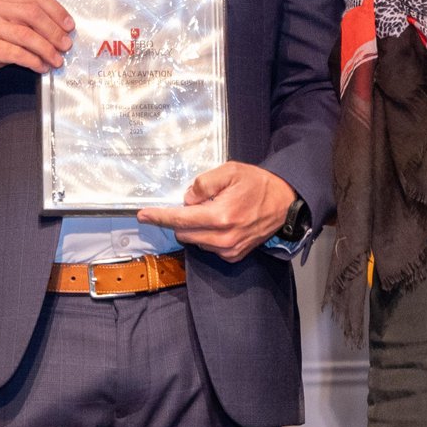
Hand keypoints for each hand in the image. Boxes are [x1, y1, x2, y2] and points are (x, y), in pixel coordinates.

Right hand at [0, 0, 74, 90]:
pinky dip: (34, 61)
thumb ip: (24, 21)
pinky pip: (17, 53)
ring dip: (47, 49)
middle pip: (33, 14)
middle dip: (55, 31)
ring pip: (27, 35)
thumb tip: (58, 30)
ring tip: (57, 59)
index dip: (56, 11)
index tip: (69, 25)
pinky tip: (41, 67)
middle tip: (66, 45)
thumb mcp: (1, 24)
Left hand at [138, 164, 293, 262]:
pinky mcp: (234, 255)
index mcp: (221, 216)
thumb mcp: (230, 171)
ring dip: (195, 228)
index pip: (181, 219)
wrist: (284, 202)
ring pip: (195, 241)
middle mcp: (223, 237)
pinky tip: (221, 222)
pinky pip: (208, 247)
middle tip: (197, 203)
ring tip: (215, 210)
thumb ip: (204, 183)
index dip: (159, 216)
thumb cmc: (257, 184)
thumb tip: (187, 199)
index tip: (143, 215)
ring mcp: (229, 249)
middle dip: (181, 219)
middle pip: (184, 233)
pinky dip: (207, 235)